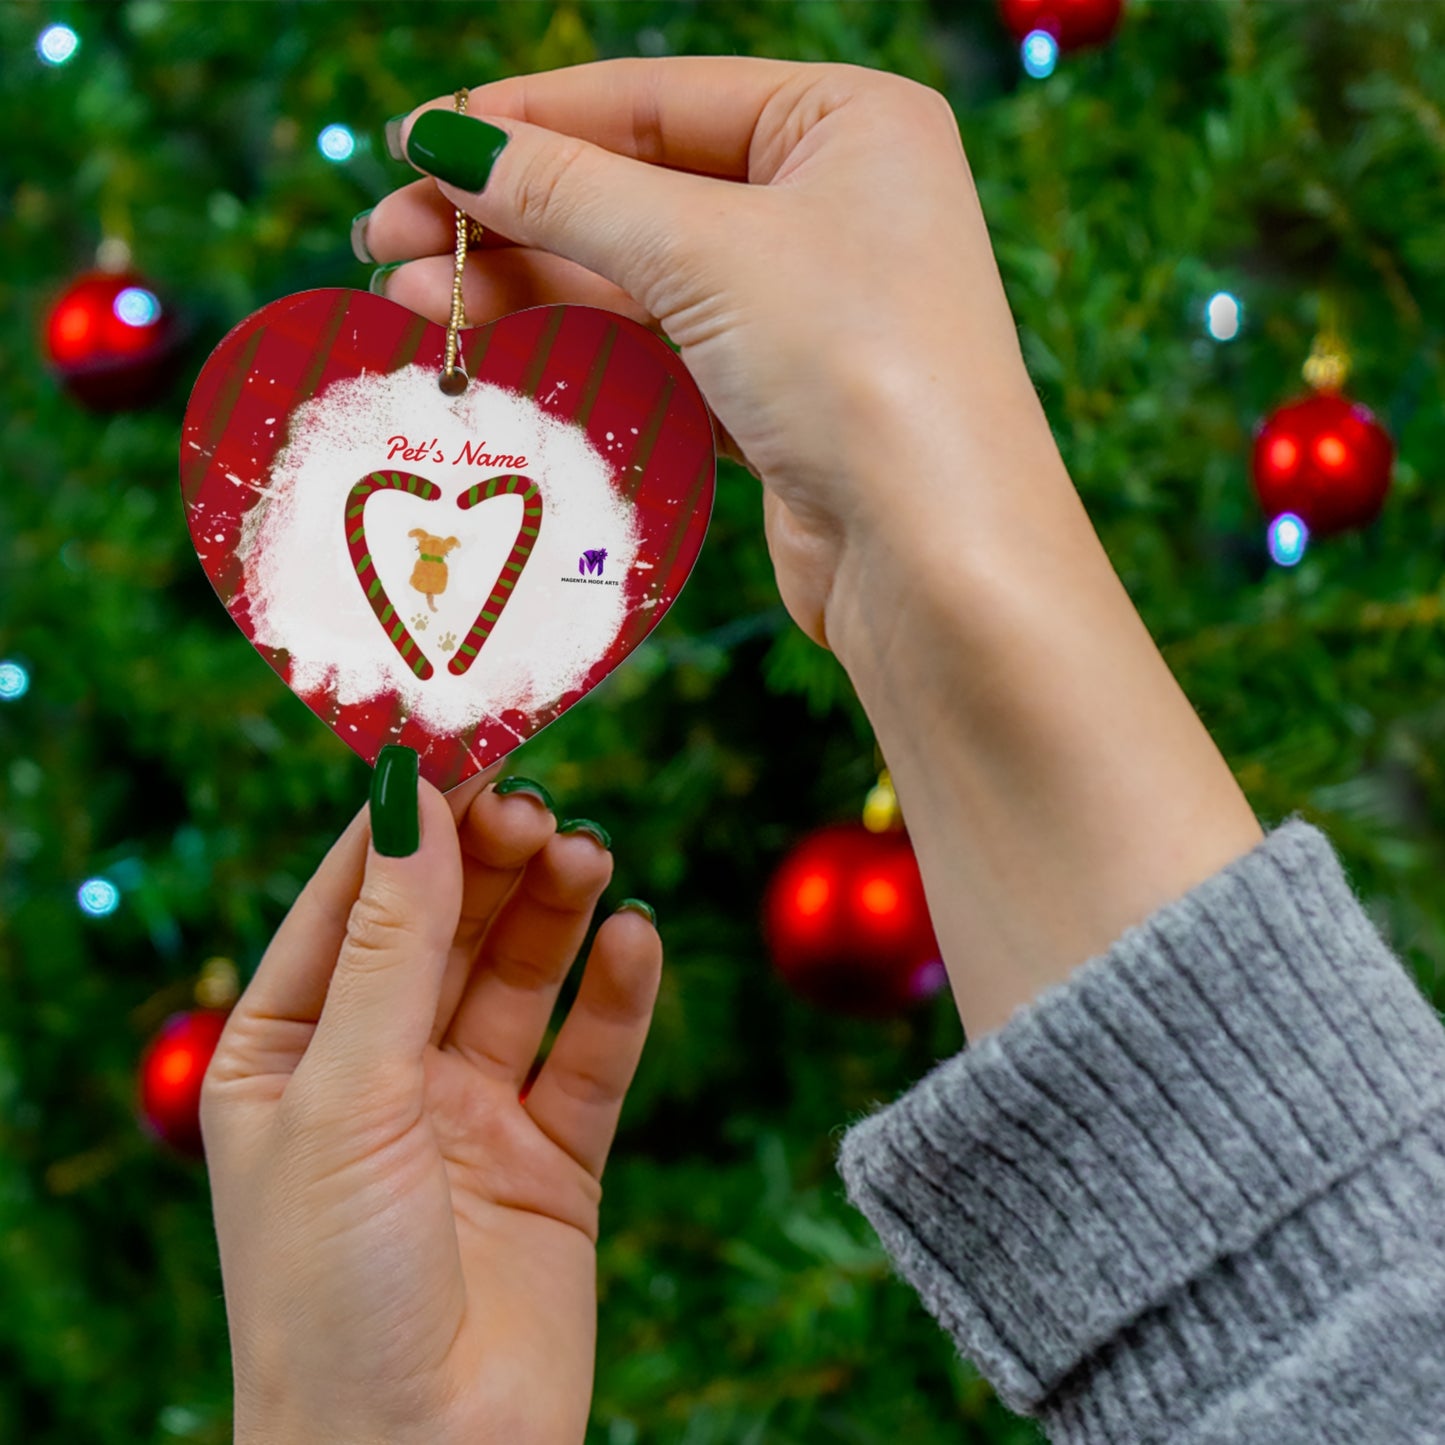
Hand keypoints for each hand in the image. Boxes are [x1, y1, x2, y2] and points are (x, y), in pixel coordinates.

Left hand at [201, 764, 661, 1444]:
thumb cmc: (332, 1291)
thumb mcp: (347, 1094)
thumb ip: (391, 944)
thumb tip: (410, 795)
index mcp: (288, 1053)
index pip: (351, 902)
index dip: (406, 824)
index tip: (464, 745)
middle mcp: (379, 1073)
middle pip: (446, 928)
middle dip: (491, 863)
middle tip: (540, 808)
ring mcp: (469, 1113)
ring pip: (521, 978)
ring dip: (556, 911)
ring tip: (589, 858)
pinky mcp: (552, 1159)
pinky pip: (591, 1055)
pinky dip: (617, 994)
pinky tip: (635, 939)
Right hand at [359, 57, 1051, 653]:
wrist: (936, 560)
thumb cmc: (855, 367)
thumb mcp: (704, 252)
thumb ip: (568, 190)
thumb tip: (445, 141)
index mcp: (846, 122)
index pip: (654, 98)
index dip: (525, 119)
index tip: (413, 142)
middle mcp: (833, 203)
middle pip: (636, 187)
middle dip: (508, 213)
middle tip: (385, 238)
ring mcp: (808, 304)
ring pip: (640, 275)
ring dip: (527, 284)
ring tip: (410, 301)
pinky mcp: (780, 395)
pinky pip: (661, 348)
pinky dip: (582, 346)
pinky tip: (495, 347)